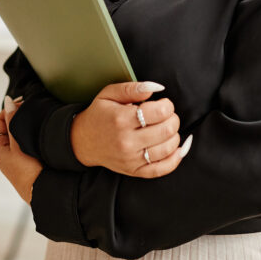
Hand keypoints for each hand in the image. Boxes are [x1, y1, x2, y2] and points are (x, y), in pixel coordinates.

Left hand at [0, 97, 40, 203]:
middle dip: (19, 118)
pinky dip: (29, 135)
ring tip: (35, 120)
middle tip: (30, 110)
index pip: (0, 121)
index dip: (10, 110)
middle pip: (9, 127)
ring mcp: (14, 158)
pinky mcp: (24, 161)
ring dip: (25, 126)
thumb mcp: (18, 143)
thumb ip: (12, 122)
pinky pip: (25, 142)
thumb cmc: (28, 172)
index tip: (22, 103)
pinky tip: (38, 133)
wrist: (41, 192)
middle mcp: (4, 153)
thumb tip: (8, 102)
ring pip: (18, 134)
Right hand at [70, 81, 190, 177]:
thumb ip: (132, 88)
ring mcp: (131, 158)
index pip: (158, 112)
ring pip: (167, 148)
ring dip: (174, 136)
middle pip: (166, 130)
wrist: (83, 141)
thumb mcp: (108, 94)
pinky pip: (162, 169)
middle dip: (173, 119)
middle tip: (167, 115)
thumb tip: (158, 88)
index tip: (164, 103)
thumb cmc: (99, 115)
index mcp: (121, 119)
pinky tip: (177, 148)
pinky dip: (175, 159)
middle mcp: (126, 141)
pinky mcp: (134, 171)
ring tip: (167, 129)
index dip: (167, 105)